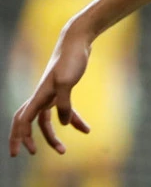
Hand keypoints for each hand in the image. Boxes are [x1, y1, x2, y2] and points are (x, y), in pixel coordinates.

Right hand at [8, 27, 91, 156]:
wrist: (77, 41)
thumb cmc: (70, 59)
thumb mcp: (67, 82)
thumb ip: (64, 103)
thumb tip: (62, 124)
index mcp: (39, 96)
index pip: (23, 121)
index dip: (19, 137)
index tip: (20, 153)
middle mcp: (42, 96)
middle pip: (30, 123)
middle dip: (29, 139)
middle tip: (33, 154)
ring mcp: (52, 93)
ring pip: (47, 120)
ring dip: (53, 135)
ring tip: (63, 151)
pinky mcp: (64, 90)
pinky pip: (65, 111)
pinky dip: (74, 120)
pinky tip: (86, 129)